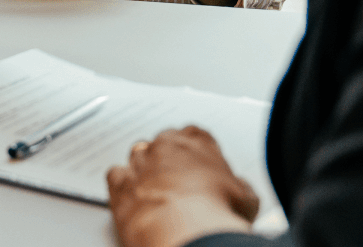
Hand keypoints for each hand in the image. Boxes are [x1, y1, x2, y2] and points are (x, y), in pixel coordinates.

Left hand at [106, 127, 259, 246]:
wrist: (186, 230)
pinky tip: (130, 192)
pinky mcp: (120, 183)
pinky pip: (116, 174)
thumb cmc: (215, 213)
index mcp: (198, 143)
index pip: (196, 133)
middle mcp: (167, 146)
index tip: (198, 161)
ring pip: (138, 153)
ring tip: (154, 187)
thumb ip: (238, 185)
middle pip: (165, 141)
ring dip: (144, 167)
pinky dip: (122, 181)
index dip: (196, 148)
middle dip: (169, 156)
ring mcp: (141, 162)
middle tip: (178, 178)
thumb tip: (242, 191)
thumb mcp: (246, 198)